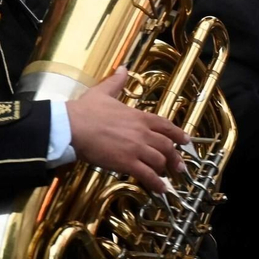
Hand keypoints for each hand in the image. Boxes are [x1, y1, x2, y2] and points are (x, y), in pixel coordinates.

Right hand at [68, 68, 188, 191]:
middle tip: (179, 165)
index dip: (178, 134)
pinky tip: (160, 190)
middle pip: (167, 145)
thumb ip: (116, 82)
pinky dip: (156, 184)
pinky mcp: (127, 163)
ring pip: (160, 161)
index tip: (185, 140)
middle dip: (175, 156)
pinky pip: (148, 175)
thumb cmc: (85, 110)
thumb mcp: (103, 91)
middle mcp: (142, 132)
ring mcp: (136, 148)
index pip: (165, 125)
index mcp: (139, 116)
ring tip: (168, 178)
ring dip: (165, 170)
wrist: (73, 126)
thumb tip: (123, 68)